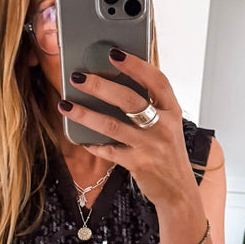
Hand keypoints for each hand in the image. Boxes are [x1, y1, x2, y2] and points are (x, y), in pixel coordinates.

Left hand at [58, 49, 198, 211]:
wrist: (178, 190)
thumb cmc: (168, 153)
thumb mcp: (168, 125)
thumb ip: (151, 106)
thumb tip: (115, 83)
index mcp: (172, 110)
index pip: (157, 80)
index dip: (136, 65)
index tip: (114, 53)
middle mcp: (164, 126)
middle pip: (130, 100)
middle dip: (100, 86)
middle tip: (78, 77)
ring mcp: (151, 146)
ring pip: (113, 125)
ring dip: (86, 114)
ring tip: (65, 105)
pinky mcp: (138, 164)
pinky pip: (109, 151)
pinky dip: (92, 144)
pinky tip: (79, 137)